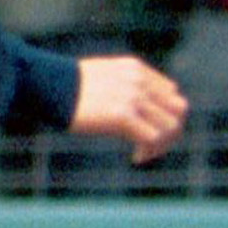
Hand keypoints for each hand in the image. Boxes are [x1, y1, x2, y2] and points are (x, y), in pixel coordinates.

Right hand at [70, 54, 187, 164]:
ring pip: (170, 126)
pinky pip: (152, 138)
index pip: (172, 93)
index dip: (165, 115)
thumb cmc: (68, 87)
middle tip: (152, 146)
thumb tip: (133, 108)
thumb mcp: (103, 77)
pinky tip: (136, 157)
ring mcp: (132, 97)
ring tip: (144, 154)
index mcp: (136, 69)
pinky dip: (148, 152)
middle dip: (171, 131)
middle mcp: (139, 81)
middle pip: (178, 110)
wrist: (49, 85)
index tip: (148, 130)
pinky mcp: (122, 115)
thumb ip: (124, 85)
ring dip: (162, 145)